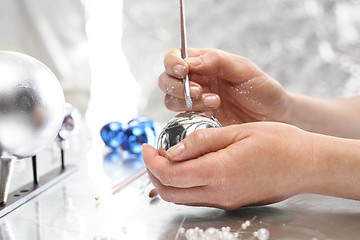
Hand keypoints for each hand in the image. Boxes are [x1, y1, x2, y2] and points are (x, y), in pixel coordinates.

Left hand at [142, 122, 317, 209]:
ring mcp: (225, 201)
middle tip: (153, 152)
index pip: (169, 175)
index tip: (146, 146)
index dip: (151, 161)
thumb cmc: (279, 143)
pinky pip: (197, 197)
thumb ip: (202, 141)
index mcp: (219, 172)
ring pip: (181, 198)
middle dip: (153, 173)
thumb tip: (173, 150)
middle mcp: (219, 193)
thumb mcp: (238, 132)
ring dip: (167, 179)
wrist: (307, 165)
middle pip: (169, 192)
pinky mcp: (232, 202)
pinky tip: (189, 165)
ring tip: (168, 156)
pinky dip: (184, 184)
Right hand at [159, 48, 289, 125]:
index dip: (172, 63)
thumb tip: (190, 62)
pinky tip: (212, 115)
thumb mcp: (244, 70)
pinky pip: (181, 119)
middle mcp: (196, 82)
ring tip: (215, 102)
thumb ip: (217, 61)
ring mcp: (195, 103)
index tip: (183, 71)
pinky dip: (190, 116)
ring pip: (170, 100)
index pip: (175, 57)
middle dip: (176, 86)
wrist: (274, 119)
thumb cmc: (262, 90)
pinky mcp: (198, 121)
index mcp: (204, 64)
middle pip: (166, 80)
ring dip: (186, 102)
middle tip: (199, 91)